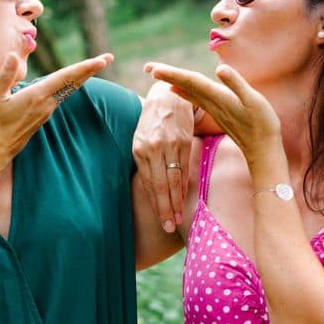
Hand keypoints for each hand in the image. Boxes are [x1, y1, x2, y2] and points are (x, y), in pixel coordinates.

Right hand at [0, 52, 112, 172]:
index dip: (85, 67)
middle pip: (73, 83)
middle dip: (90, 69)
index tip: (102, 60)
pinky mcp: (42, 116)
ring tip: (94, 66)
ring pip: (68, 90)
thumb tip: (12, 54)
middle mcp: (46, 103)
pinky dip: (70, 86)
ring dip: (82, 77)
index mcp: (37, 96)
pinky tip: (73, 82)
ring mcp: (46, 111)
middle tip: (108, 57)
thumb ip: (5, 75)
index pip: (66, 78)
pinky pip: (61, 97)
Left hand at [133, 76, 196, 232]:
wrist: (168, 96)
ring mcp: (170, 145)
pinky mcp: (184, 141)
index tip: (160, 221)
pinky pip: (185, 168)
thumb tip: (149, 190)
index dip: (155, 204)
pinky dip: (184, 186)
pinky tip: (185, 199)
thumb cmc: (151, 121)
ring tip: (178, 219)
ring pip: (174, 180)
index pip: (148, 184)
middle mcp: (154, 148)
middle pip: (161, 185)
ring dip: (176, 201)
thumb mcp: (140, 139)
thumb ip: (144, 162)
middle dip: (165, 209)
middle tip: (168, 227)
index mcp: (139, 149)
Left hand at [147, 62, 282, 170]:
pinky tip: (175, 89)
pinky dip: (183, 91)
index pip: (190, 81)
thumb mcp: (254, 101)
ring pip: (188, 91)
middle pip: (184, 85)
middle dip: (166, 75)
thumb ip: (237, 85)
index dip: (173, 74)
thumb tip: (220, 69)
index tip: (154, 69)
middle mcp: (211, 102)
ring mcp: (213, 108)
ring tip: (156, 73)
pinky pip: (194, 98)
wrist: (263, 150)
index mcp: (217, 97)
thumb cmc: (263, 125)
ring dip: (172, 81)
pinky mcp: (217, 111)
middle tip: (146, 67)